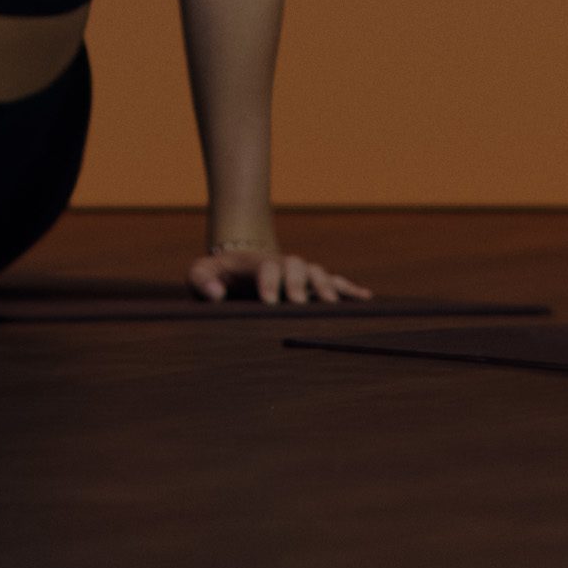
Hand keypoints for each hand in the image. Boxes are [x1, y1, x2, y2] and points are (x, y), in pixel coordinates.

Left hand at [185, 243, 371, 307]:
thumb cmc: (218, 274)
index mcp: (257, 264)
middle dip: (300, 283)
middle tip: (300, 304)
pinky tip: (366, 298)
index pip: (266, 268)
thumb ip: (202, 280)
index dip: (269, 282)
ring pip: (318, 273)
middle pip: (296, 266)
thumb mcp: (201, 272)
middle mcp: (283, 264)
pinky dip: (350, 289)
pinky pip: (336, 282)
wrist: (239, 263)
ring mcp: (300, 273)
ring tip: (332, 305)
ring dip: (327, 287)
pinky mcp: (312, 283)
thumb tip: (216, 295)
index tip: (268, 302)